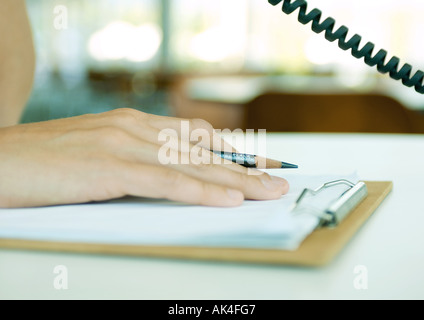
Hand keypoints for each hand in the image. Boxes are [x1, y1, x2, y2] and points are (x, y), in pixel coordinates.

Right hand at [0, 108, 288, 207]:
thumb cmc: (44, 162)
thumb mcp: (100, 155)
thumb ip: (136, 161)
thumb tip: (166, 176)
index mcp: (133, 124)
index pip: (196, 137)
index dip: (231, 150)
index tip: (258, 161)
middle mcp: (135, 127)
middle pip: (203, 149)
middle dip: (244, 165)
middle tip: (277, 175)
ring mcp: (124, 144)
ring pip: (193, 164)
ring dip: (235, 180)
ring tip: (268, 191)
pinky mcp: (110, 167)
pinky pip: (167, 181)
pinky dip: (201, 191)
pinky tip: (229, 199)